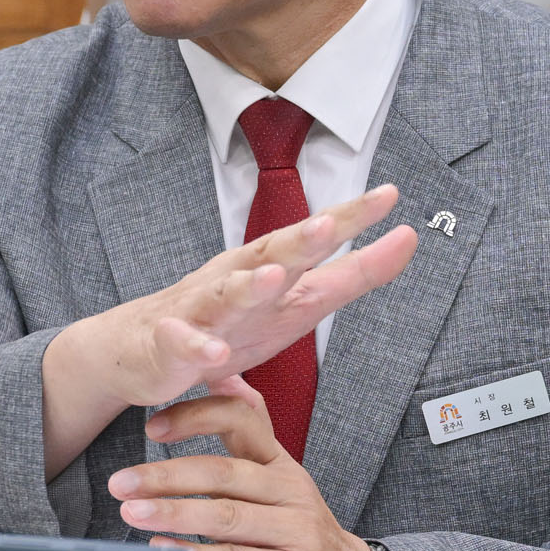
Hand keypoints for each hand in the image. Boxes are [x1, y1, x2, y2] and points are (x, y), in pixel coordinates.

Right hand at [91, 184, 416, 407]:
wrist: (140, 348)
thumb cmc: (227, 320)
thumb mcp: (299, 301)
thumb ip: (353, 274)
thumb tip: (409, 240)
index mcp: (270, 267)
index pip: (315, 238)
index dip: (350, 218)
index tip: (389, 196)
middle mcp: (237, 279)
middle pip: (271, 254)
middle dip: (300, 240)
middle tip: (328, 225)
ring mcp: (201, 309)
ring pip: (227, 293)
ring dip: (251, 284)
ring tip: (275, 277)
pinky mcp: (170, 344)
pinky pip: (184, 345)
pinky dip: (199, 348)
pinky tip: (215, 355)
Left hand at [107, 377, 405, 550]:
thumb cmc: (301, 535)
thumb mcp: (280, 481)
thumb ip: (252, 436)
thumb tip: (227, 379)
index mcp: (281, 464)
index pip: (242, 418)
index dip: (196, 416)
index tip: (152, 425)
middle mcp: (290, 490)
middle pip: (221, 472)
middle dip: (164, 475)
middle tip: (121, 482)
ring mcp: (295, 531)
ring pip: (225, 515)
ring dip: (172, 512)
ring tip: (131, 512)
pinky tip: (164, 549)